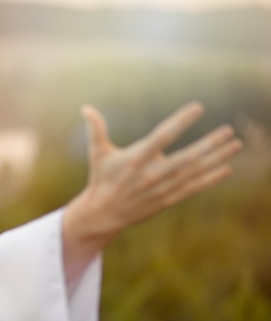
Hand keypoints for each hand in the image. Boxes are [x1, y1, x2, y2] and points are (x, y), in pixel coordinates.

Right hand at [62, 102, 241, 282]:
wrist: (104, 213)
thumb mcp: (98, 153)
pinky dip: (210, 179)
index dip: (181, 121)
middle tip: (229, 130)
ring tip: (235, 145)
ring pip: (194, 172)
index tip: (198, 107)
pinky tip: (225, 169)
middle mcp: (151, 174)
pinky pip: (193, 188)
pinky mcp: (167, 200)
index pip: (162, 136)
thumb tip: (85, 109)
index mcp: (136, 159)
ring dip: (217, 159)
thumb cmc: (102, 178)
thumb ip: (96, 129)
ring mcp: (161, 188)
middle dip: (210, 144)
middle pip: (186, 157)